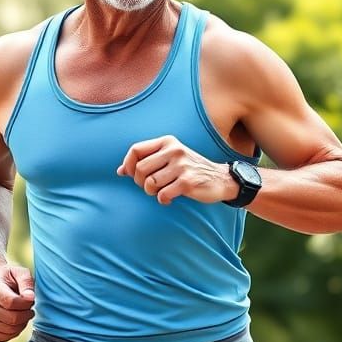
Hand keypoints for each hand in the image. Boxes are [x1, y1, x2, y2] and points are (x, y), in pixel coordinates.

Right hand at [0, 264, 34, 341]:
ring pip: (9, 330)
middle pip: (12, 319)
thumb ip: (27, 283)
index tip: (31, 298)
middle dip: (27, 315)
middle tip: (29, 308)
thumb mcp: (21, 273)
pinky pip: (2, 338)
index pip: (12, 302)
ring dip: (22, 324)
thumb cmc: (10, 278)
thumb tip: (30, 298)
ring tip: (23, 314)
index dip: (27, 303)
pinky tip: (16, 323)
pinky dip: (14, 333)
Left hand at [117, 135, 234, 205]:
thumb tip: (120, 171)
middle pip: (140, 169)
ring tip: (160, 192)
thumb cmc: (191, 170)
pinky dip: (163, 200)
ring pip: (150, 183)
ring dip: (151, 192)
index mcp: (168, 142)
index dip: (128, 164)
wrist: (220, 179)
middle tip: (150, 187)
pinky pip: (163, 194)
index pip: (136, 150)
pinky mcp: (188, 182)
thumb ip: (148, 160)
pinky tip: (169, 199)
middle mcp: (174, 151)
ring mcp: (182, 166)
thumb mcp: (171, 158)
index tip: (130, 175)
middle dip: (140, 182)